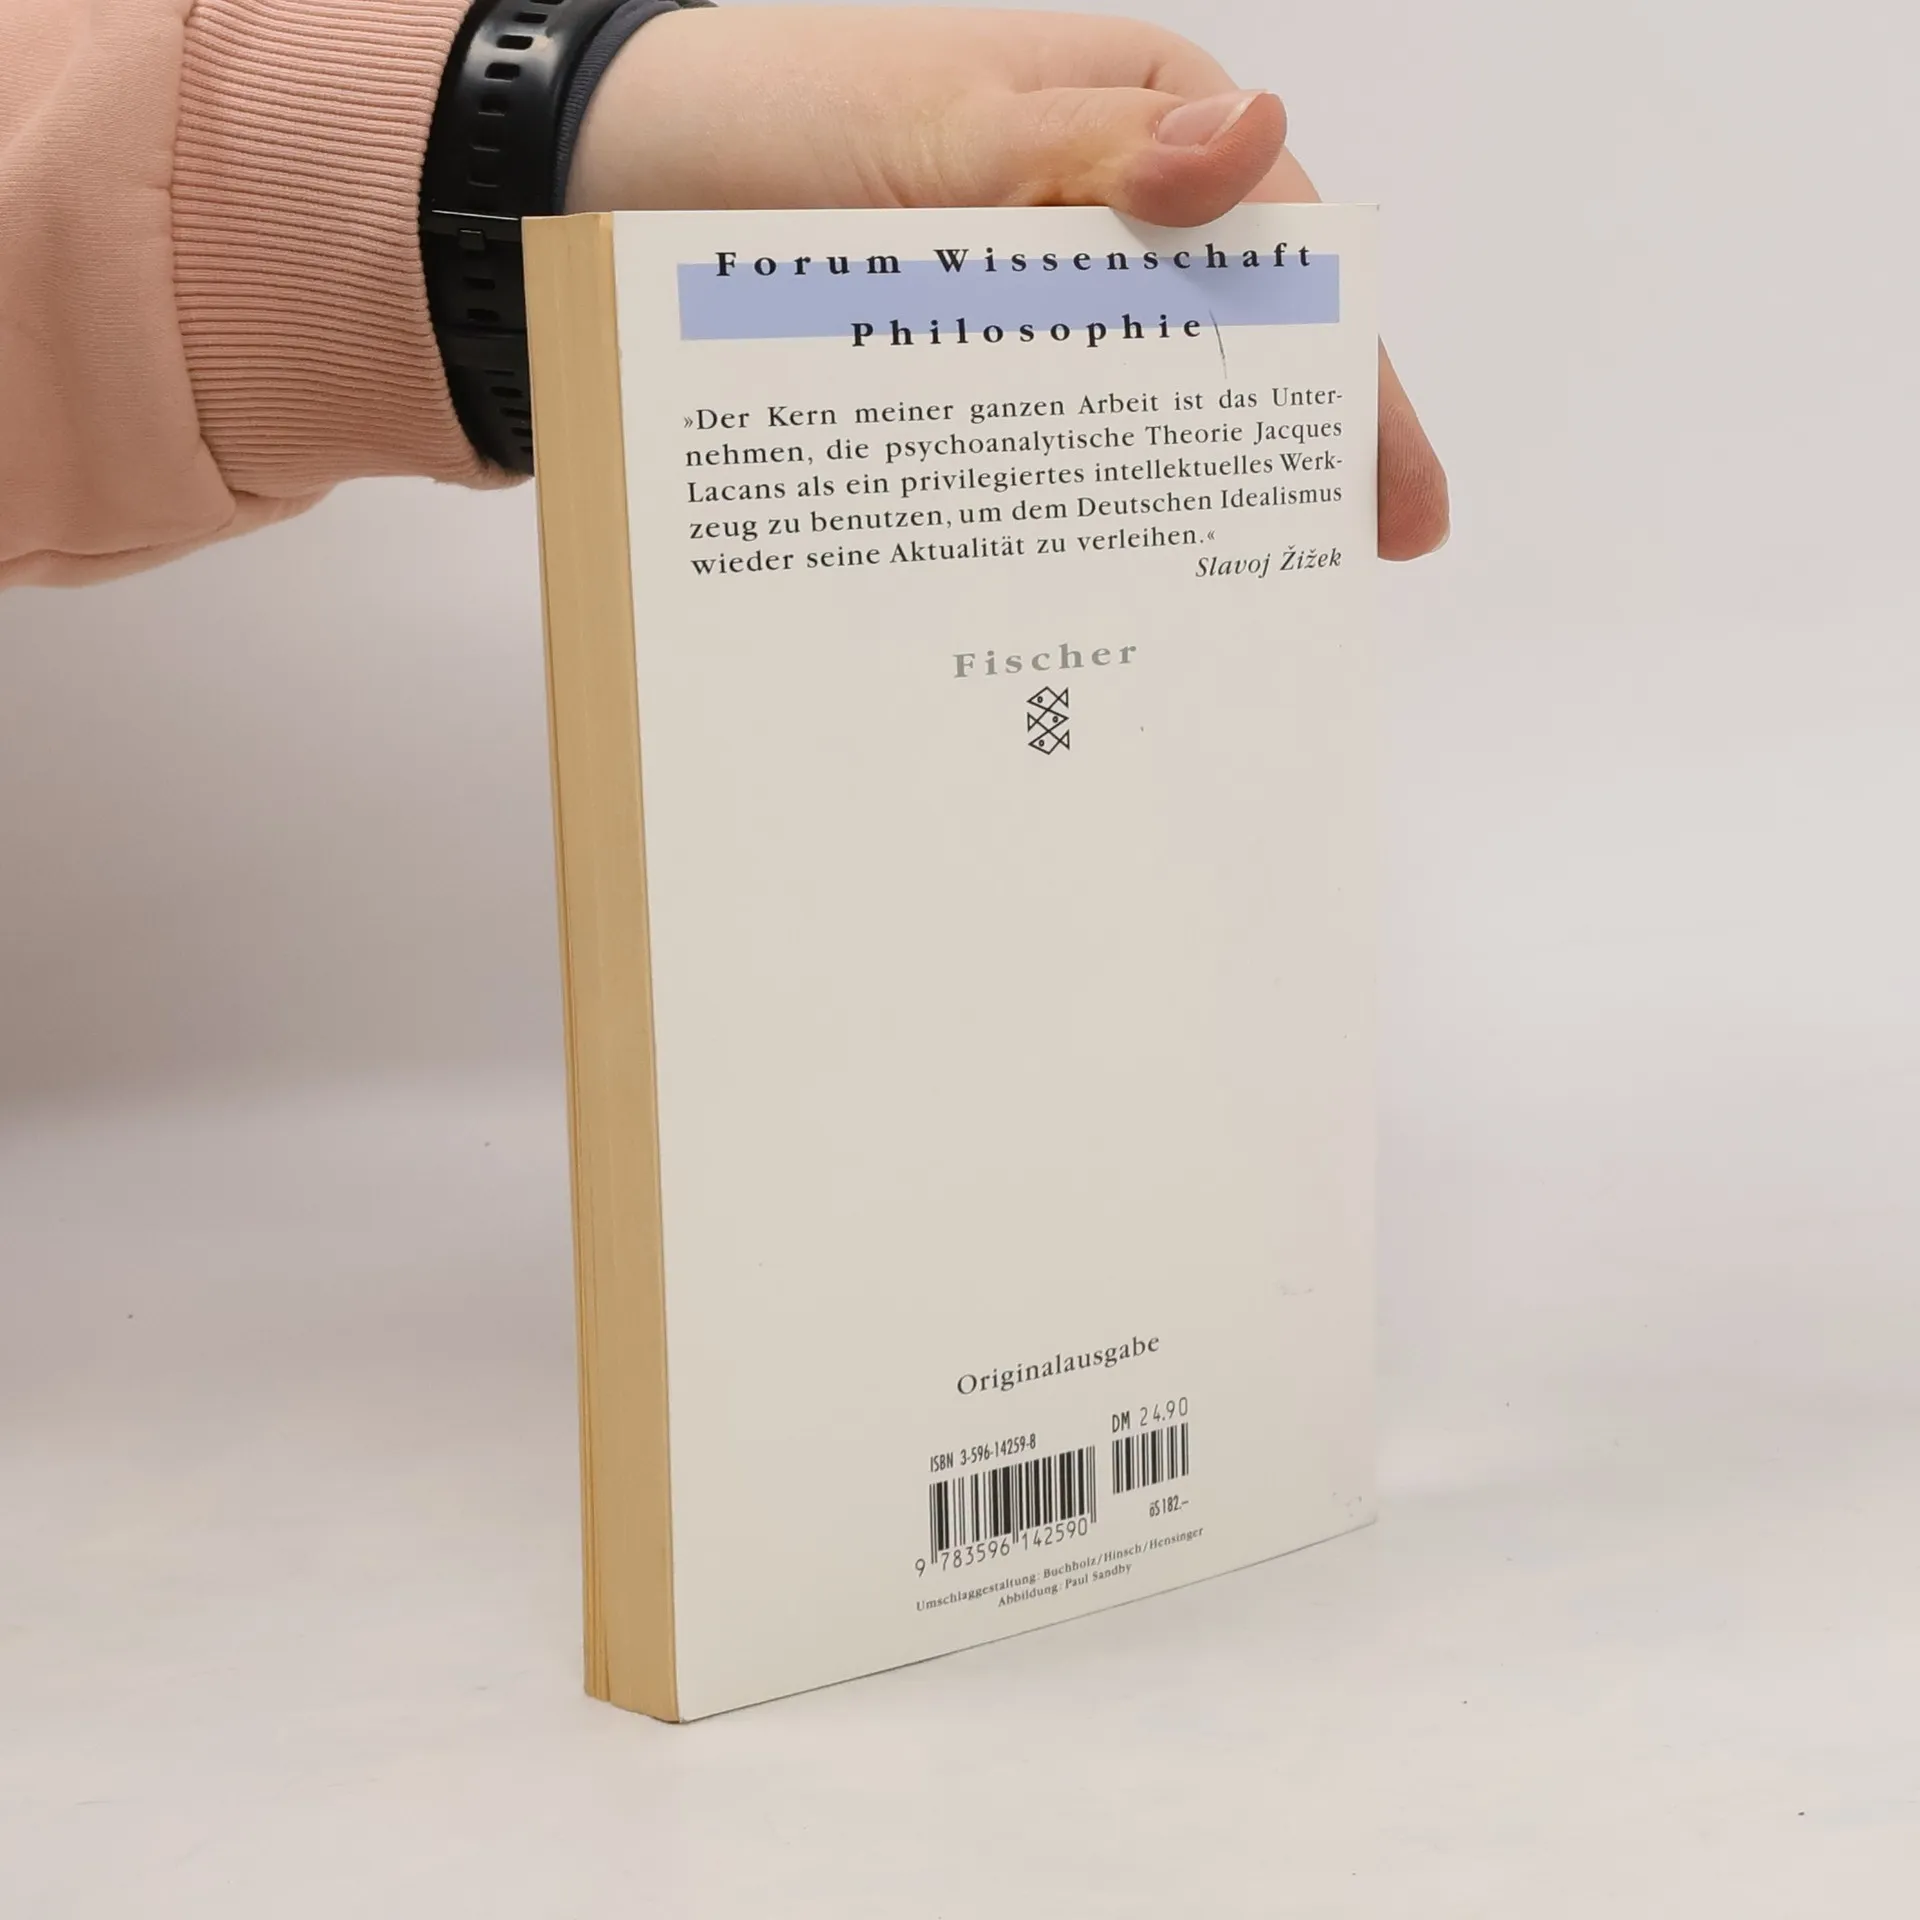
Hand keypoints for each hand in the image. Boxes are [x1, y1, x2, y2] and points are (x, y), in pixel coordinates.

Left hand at [569, 6, 1447, 558]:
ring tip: (1217, 613)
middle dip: (1270, 459)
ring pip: (1126, 405)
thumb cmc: (776, 117)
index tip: (1391, 502)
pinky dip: (1059, 503)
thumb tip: (1253, 141)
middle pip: (1218, 345)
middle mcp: (1096, 212)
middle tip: (1315, 587)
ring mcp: (1024, 296)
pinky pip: (1030, 437)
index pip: (1281, 255)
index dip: (1345, 379)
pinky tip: (1088, 576)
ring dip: (1163, 499)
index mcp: (1136, 120)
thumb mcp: (946, 130)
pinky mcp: (953, 362)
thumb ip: (1093, 154)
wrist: (602, 179)